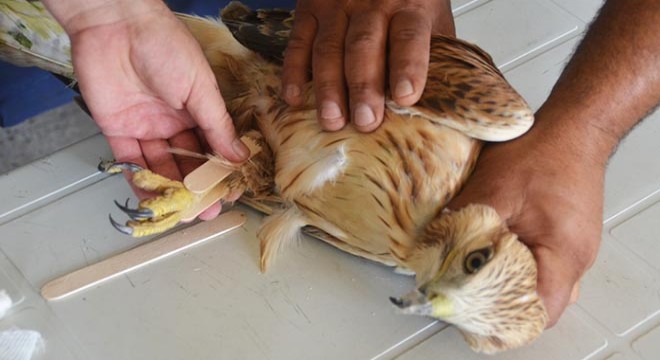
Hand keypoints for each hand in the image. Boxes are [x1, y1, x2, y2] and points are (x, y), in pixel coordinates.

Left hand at [52, 0, 249, 218]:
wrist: (116, 25)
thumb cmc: (165, 46)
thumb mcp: (201, 89)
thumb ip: (217, 126)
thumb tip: (241, 157)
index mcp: (197, 108)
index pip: (212, 146)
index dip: (221, 170)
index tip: (231, 191)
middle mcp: (172, 121)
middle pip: (187, 160)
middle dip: (198, 187)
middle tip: (208, 210)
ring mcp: (145, 126)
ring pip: (160, 166)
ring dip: (172, 190)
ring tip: (184, 213)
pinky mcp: (117, 130)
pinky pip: (130, 162)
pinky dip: (140, 182)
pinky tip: (154, 201)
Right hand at [282, 0, 453, 131]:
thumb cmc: (406, 0)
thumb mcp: (431, 17)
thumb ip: (433, 52)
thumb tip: (434, 104)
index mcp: (409, 6)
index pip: (408, 37)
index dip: (407, 67)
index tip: (406, 97)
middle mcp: (371, 4)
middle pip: (364, 47)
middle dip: (363, 87)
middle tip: (365, 121)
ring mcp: (336, 6)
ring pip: (328, 49)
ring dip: (328, 88)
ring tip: (332, 120)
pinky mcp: (309, 9)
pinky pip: (298, 42)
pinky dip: (293, 71)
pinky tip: (295, 98)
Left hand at [448, 114, 603, 325]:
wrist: (572, 126)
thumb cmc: (539, 152)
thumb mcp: (492, 190)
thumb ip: (466, 227)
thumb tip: (436, 254)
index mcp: (564, 254)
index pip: (539, 310)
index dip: (503, 315)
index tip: (472, 306)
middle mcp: (577, 259)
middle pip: (538, 301)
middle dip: (501, 299)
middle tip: (467, 288)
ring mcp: (575, 248)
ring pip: (539, 281)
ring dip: (508, 277)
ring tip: (477, 267)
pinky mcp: (566, 236)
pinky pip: (543, 262)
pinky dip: (517, 260)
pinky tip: (494, 245)